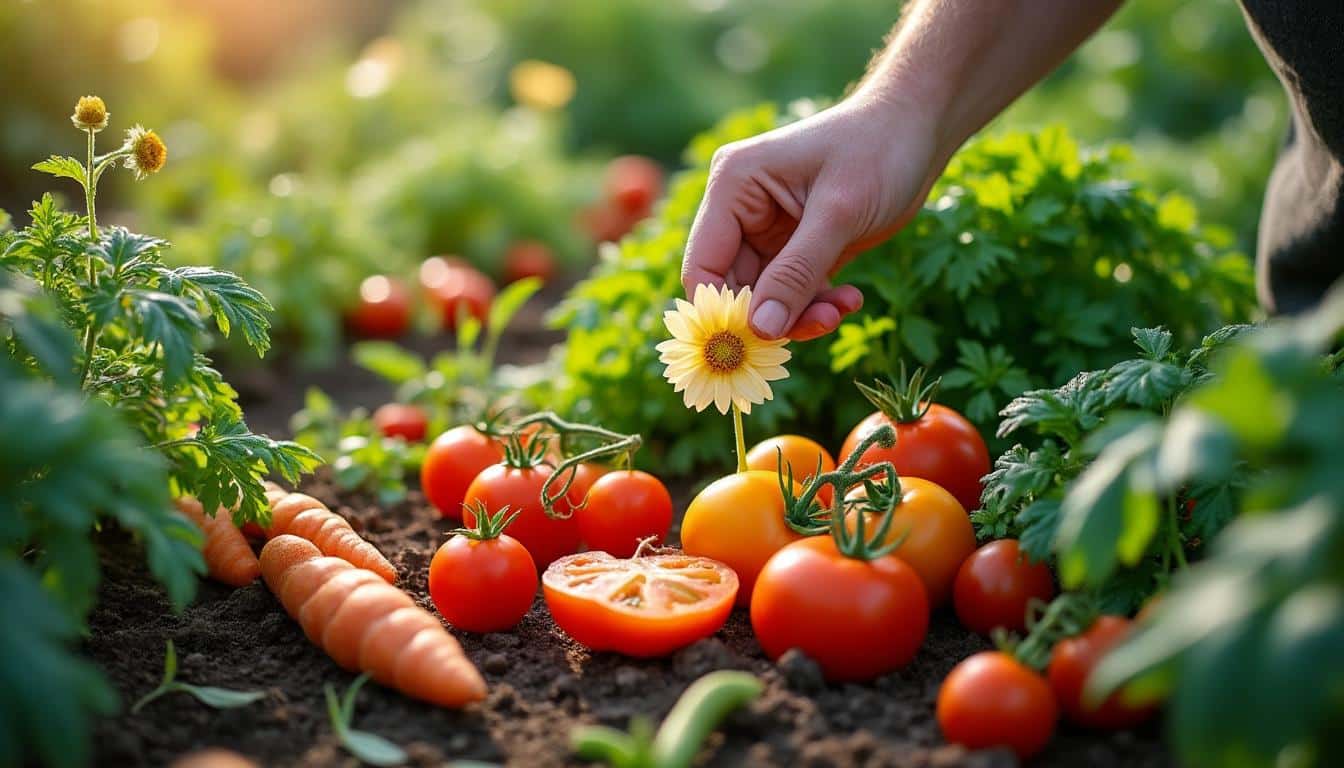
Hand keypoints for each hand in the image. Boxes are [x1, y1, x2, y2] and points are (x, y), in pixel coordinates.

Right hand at [681, 96, 938, 340]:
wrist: (920, 126)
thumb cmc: (878, 150)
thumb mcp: (838, 214)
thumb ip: (796, 273)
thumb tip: (759, 330)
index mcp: (733, 187)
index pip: (704, 266)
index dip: (723, 310)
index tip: (759, 343)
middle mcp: (741, 209)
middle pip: (735, 288)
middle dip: (774, 315)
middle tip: (823, 323)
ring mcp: (768, 229)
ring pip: (766, 297)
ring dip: (803, 312)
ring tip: (844, 308)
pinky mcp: (797, 245)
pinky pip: (793, 292)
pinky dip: (818, 304)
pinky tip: (851, 299)